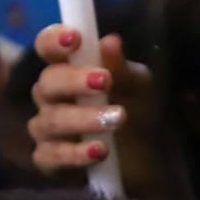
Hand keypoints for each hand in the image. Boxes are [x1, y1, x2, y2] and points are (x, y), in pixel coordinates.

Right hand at [28, 25, 156, 187]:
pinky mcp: (50, 161)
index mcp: (68, 68)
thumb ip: (123, 68)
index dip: (54, 40)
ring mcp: (48, 129)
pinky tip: (100, 151)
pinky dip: (75, 154)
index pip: (47, 47)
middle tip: (105, 81)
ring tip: (118, 119)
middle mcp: (51, 96)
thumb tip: (110, 41)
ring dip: (84, 118)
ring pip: (51, 120)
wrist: (151, 158)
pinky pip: (51, 156)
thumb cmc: (139, 111)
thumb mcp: (140, 87)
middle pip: (47, 83)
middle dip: (75, 80)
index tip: (75, 38)